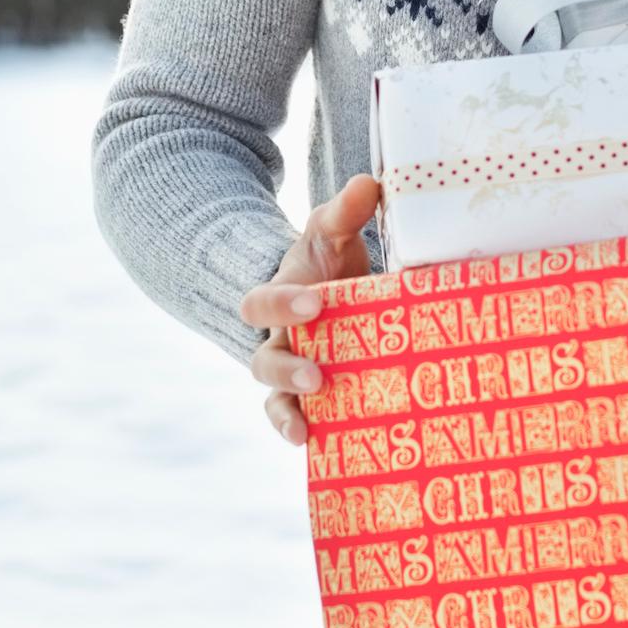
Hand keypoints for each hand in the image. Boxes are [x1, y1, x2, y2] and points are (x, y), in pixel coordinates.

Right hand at [237, 174, 380, 446]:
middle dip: (286, 368)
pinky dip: (301, 432)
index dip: (281, 304)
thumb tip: (368, 183)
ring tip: (308, 426)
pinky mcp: (311, 399)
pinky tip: (317, 445)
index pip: (260, 302)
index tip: (315, 301)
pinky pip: (297, 420)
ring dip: (289, 412)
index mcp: (278, 298)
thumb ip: (346, 211)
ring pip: (275, 399)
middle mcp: (277, 341)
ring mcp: (292, 374)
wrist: (326, 296)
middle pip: (263, 361)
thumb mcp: (332, 233)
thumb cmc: (328, 263)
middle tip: (317, 374)